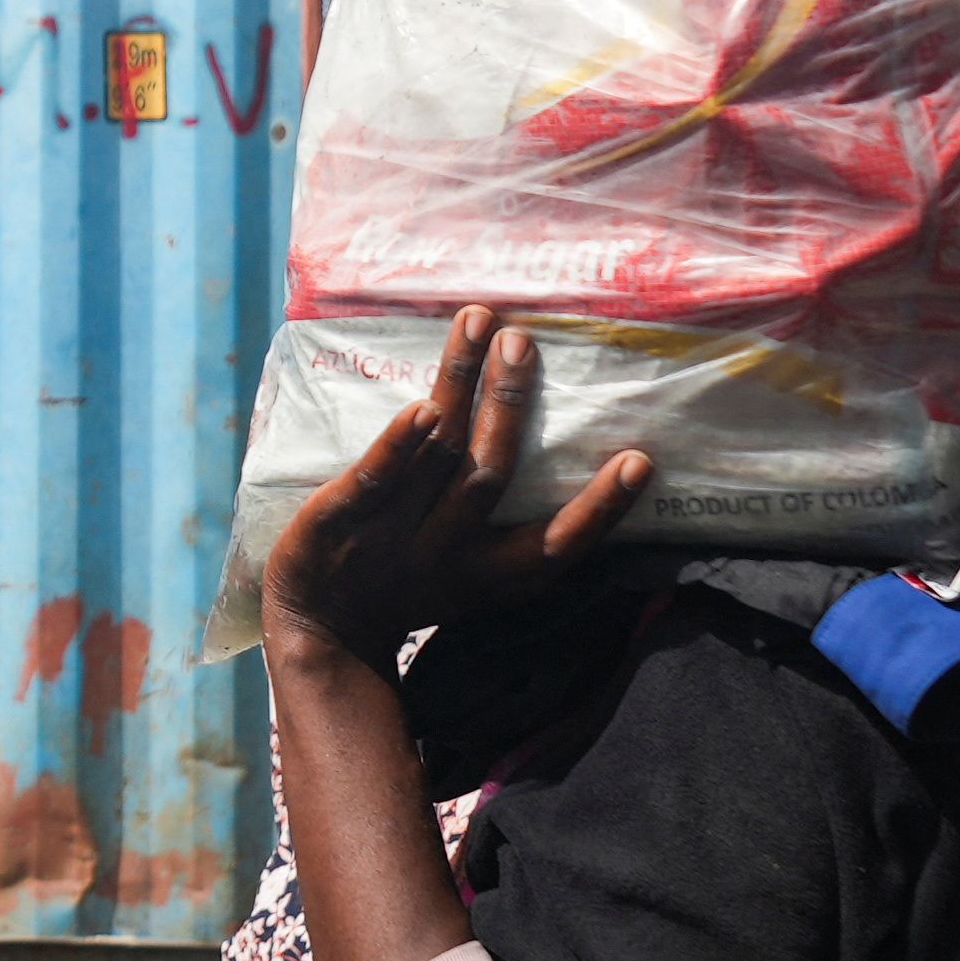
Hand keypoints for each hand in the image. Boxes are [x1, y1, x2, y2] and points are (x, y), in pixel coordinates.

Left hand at [265, 308, 653, 670]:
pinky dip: (399, 444)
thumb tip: (561, 446)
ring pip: (438, 455)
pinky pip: (374, 478)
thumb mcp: (473, 572)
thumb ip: (512, 522)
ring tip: (480, 326)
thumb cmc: (409, 586)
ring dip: (462, 387)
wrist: (320, 634)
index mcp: (490, 571)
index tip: (640, 460)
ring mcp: (392, 535)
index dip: (600, 507)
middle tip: (525, 341)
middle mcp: (449, 551)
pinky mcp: (339, 520)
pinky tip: (422, 405)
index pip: (555, 543)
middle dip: (510, 404)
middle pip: (490, 474)